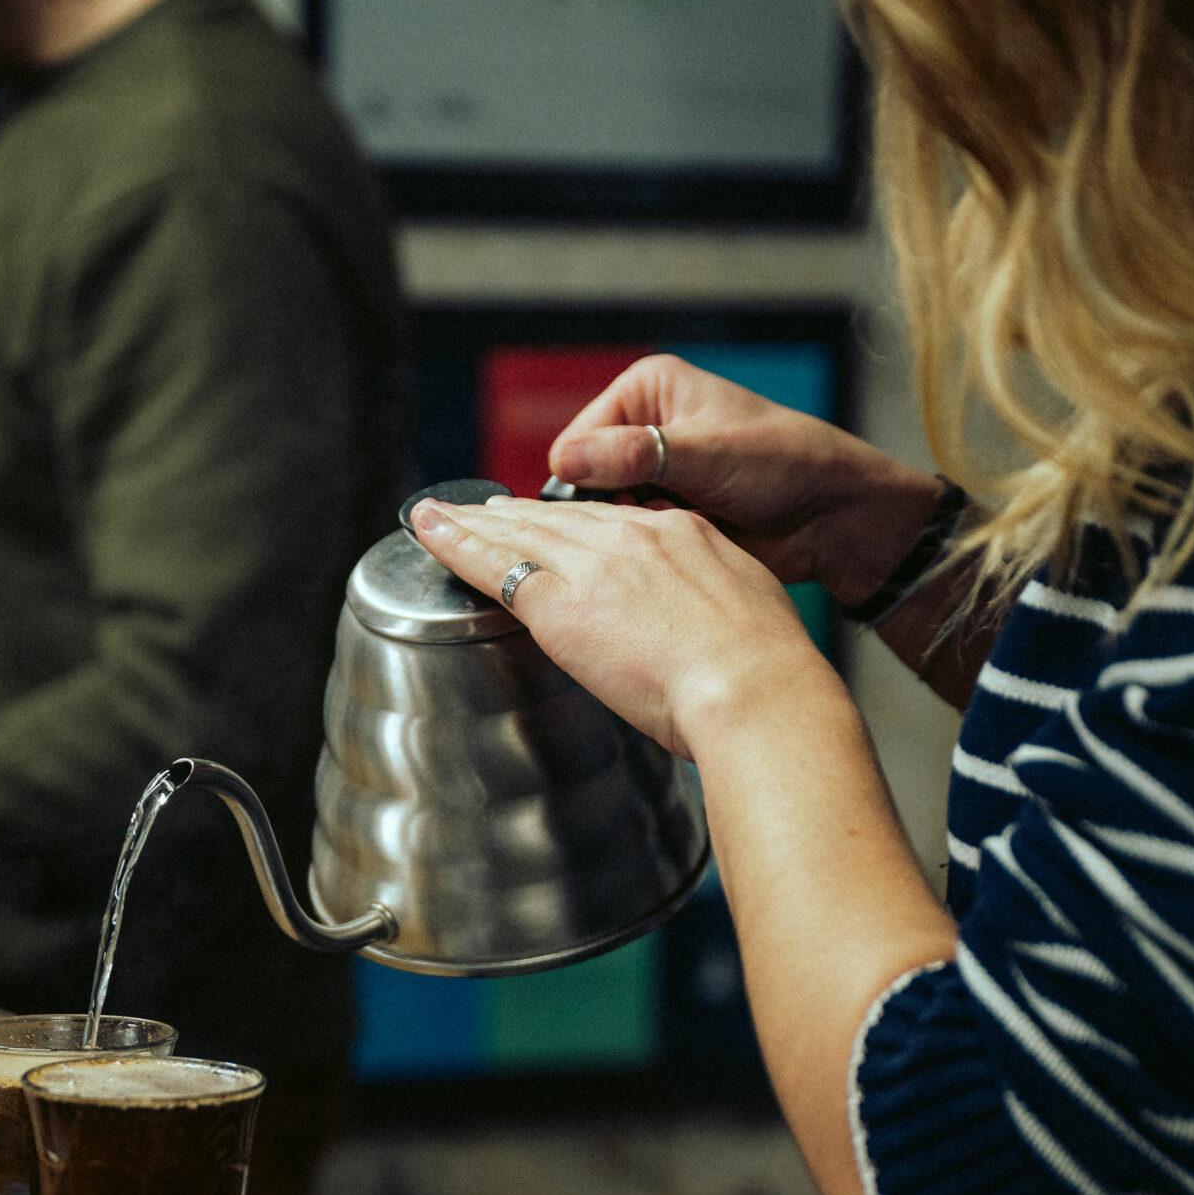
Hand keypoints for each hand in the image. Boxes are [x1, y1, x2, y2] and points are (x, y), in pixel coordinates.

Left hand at [408, 493, 833, 761]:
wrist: (754, 686)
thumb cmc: (766, 672)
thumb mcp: (750, 609)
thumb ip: (713, 604)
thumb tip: (699, 622)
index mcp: (682, 534)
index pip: (613, 518)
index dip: (574, 520)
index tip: (552, 519)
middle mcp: (632, 536)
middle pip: (558, 516)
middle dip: (515, 513)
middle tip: (477, 508)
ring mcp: (592, 564)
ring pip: (519, 531)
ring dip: (473, 520)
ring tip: (439, 513)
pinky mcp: (558, 602)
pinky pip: (493, 563)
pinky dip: (454, 543)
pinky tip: (428, 531)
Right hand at [549, 353, 945, 605]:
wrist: (828, 515)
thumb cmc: (782, 463)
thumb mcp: (706, 453)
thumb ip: (635, 455)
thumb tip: (565, 459)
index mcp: (646, 390)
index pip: (576, 440)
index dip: (585, 478)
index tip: (617, 505)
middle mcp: (642, 427)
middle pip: (584, 480)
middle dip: (609, 509)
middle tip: (647, 527)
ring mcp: (653, 474)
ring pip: (604, 514)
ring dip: (630, 532)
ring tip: (667, 537)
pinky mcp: (665, 513)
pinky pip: (630, 539)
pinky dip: (646, 549)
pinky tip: (673, 551)